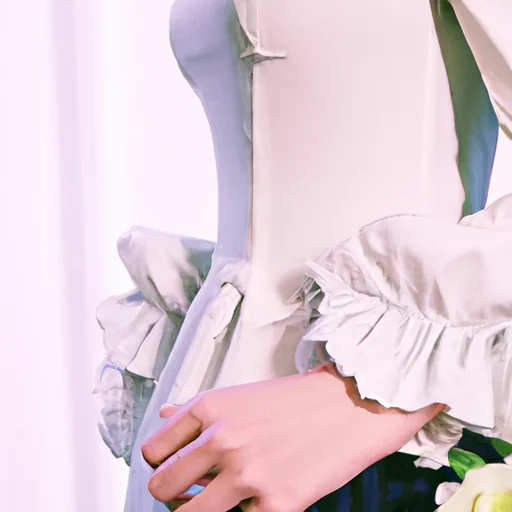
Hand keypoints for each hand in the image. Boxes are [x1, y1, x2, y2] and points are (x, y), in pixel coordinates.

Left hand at [142, 363, 442, 511]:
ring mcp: (247, 473)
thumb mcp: (240, 395)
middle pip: (160, 488)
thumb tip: (164, 416)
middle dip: (171, 496)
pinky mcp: (275, 505)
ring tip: (218, 503)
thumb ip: (197, 409)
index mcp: (210, 409)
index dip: (159, 466)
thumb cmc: (295, 400)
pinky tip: (255, 503)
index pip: (153, 451)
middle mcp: (222, 439)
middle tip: (190, 494)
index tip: (172, 470)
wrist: (350, 406)